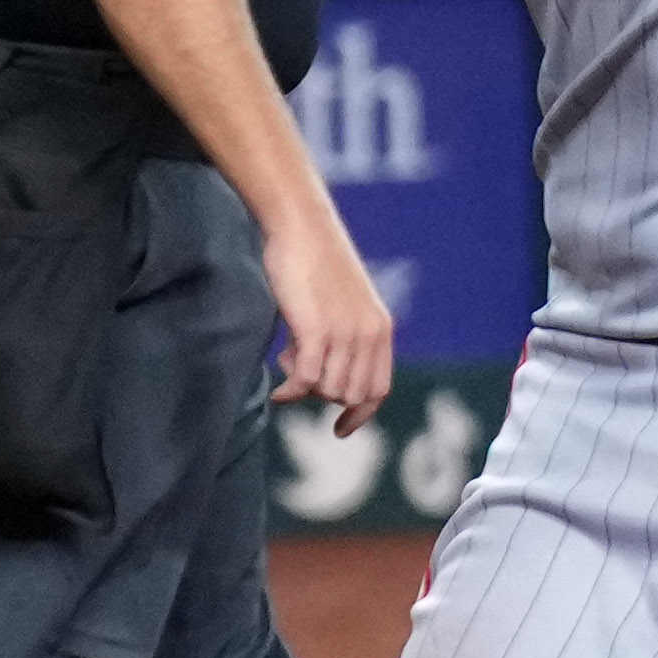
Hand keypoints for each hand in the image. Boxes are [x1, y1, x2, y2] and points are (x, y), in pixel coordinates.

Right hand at [264, 210, 394, 435]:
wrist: (301, 226)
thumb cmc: (314, 262)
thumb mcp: (343, 303)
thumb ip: (344, 338)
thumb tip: (322, 379)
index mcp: (380, 329)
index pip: (378, 389)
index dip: (359, 414)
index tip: (339, 430)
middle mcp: (369, 334)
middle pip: (350, 395)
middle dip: (322, 394)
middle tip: (297, 366)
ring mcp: (344, 333)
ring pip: (327, 390)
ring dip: (304, 385)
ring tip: (287, 353)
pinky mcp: (316, 330)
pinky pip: (305, 380)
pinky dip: (290, 392)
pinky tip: (277, 391)